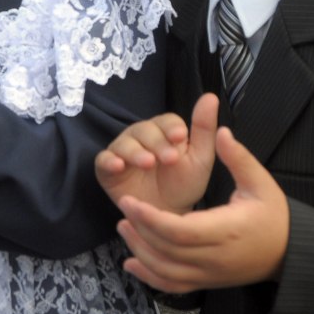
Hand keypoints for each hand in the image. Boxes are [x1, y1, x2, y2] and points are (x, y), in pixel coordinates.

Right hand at [96, 92, 219, 214]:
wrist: (167, 216)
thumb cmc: (184, 185)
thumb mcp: (200, 159)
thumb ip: (204, 129)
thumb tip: (210, 97)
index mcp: (164, 132)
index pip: (166, 121)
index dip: (171, 127)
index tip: (180, 137)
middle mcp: (141, 138)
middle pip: (144, 130)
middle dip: (157, 142)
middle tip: (169, 159)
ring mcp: (122, 152)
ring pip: (125, 143)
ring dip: (136, 151)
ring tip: (148, 163)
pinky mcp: (107, 170)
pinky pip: (103, 160)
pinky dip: (109, 160)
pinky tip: (118, 166)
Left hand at [114, 121, 289, 292]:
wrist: (290, 253)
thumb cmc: (274, 214)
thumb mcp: (260, 182)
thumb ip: (238, 157)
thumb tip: (221, 130)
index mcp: (226, 230)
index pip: (179, 230)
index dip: (150, 217)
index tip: (131, 200)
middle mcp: (215, 257)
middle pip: (167, 251)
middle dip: (140, 229)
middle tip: (124, 205)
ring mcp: (210, 274)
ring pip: (165, 271)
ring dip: (140, 251)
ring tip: (124, 226)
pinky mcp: (207, 282)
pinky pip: (173, 286)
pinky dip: (149, 276)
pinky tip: (132, 262)